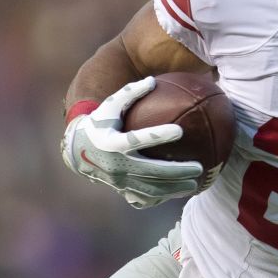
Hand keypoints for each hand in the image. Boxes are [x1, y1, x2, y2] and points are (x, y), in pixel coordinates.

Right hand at [61, 76, 204, 208]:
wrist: (78, 152)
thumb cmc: (100, 123)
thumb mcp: (110, 106)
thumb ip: (130, 93)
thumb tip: (153, 80)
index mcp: (113, 142)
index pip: (138, 139)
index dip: (158, 136)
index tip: (180, 130)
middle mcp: (116, 164)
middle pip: (151, 171)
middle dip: (176, 172)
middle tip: (199, 168)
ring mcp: (119, 180)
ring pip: (150, 188)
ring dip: (173, 188)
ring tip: (194, 185)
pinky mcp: (121, 189)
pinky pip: (144, 197)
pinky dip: (162, 197)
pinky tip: (178, 194)